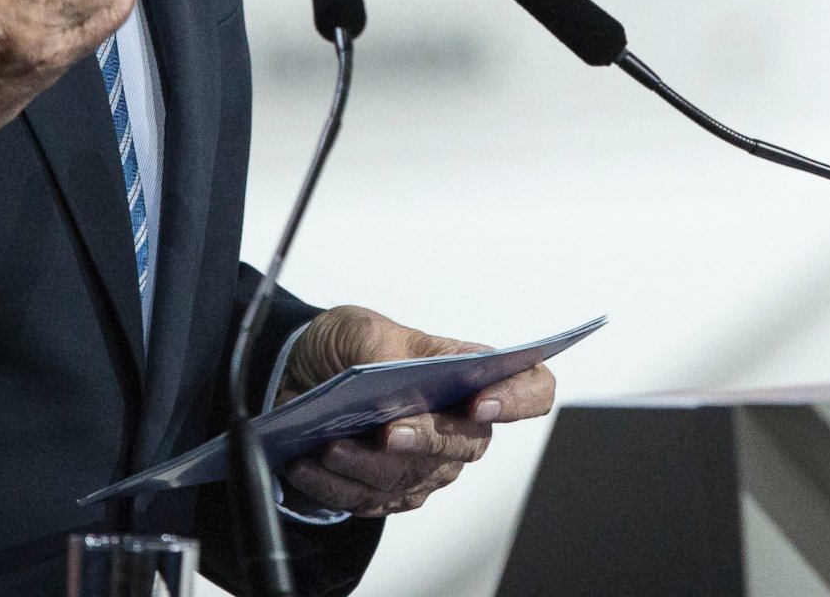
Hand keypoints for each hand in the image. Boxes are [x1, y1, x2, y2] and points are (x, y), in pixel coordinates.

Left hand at [275, 306, 556, 516]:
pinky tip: (308, 465)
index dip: (519, 398)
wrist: (299, 376)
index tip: (483, 401)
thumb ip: (384, 348)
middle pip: (469, 443)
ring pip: (413, 477)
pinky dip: (336, 485)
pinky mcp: (391, 493)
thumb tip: (394, 376)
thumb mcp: (360, 328)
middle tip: (389, 432)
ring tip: (330, 446)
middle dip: (427, 439)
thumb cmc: (347, 347)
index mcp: (468, 371)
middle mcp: (459, 423)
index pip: (530, 387)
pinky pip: (371, 500)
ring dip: (367, 465)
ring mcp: (428, 464)